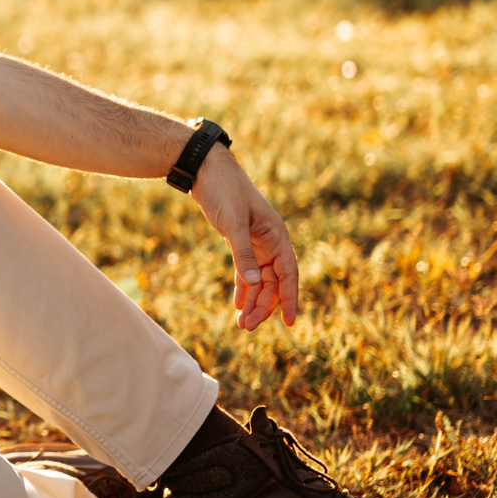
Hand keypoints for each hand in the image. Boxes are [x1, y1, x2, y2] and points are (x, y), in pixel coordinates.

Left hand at [190, 146, 301, 329]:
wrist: (206, 170)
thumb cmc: (224, 191)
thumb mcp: (232, 223)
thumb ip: (242, 253)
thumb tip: (254, 284)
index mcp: (276, 236)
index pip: (288, 274)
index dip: (290, 299)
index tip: (290, 322)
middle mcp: (270, 241)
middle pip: (273, 282)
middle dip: (264, 306)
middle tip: (247, 327)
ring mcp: (256, 242)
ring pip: (260, 279)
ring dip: (253, 301)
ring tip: (242, 323)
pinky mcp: (240, 241)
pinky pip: (246, 270)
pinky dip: (243, 287)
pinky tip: (238, 305)